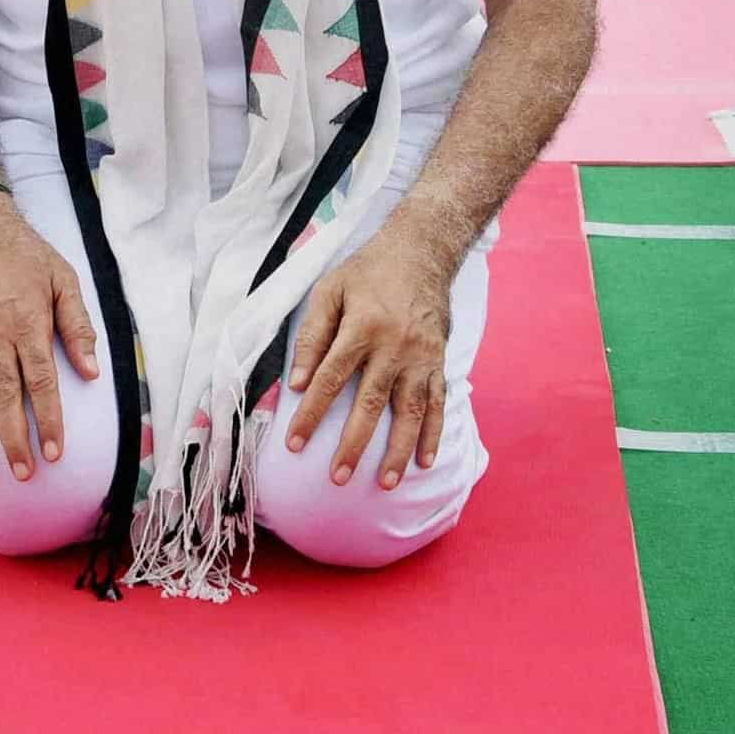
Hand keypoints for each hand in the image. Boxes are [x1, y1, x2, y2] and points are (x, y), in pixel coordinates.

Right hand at [0, 207, 100, 479]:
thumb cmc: (28, 259)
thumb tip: (93, 373)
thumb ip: (79, 328)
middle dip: (13, 439)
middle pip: (3, 396)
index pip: (41, 382)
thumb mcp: (65, 281)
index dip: (48, 420)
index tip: (55, 452)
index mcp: (27, 323)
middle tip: (24, 473)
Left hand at [282, 229, 453, 488]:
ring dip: (398, 449)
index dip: (311, 412)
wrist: (422, 251)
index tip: (295, 443)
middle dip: (353, 444)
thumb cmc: (367, 271)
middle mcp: (394, 345)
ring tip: (386, 482)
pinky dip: (433, 433)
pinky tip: (424, 461)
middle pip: (370, 402)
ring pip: (409, 410)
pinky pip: (437, 402)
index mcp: (362, 325)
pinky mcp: (439, 360)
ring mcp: (421, 356)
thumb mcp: (329, 289)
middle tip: (338, 478)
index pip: (330, 377)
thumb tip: (296, 382)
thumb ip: (312, 334)